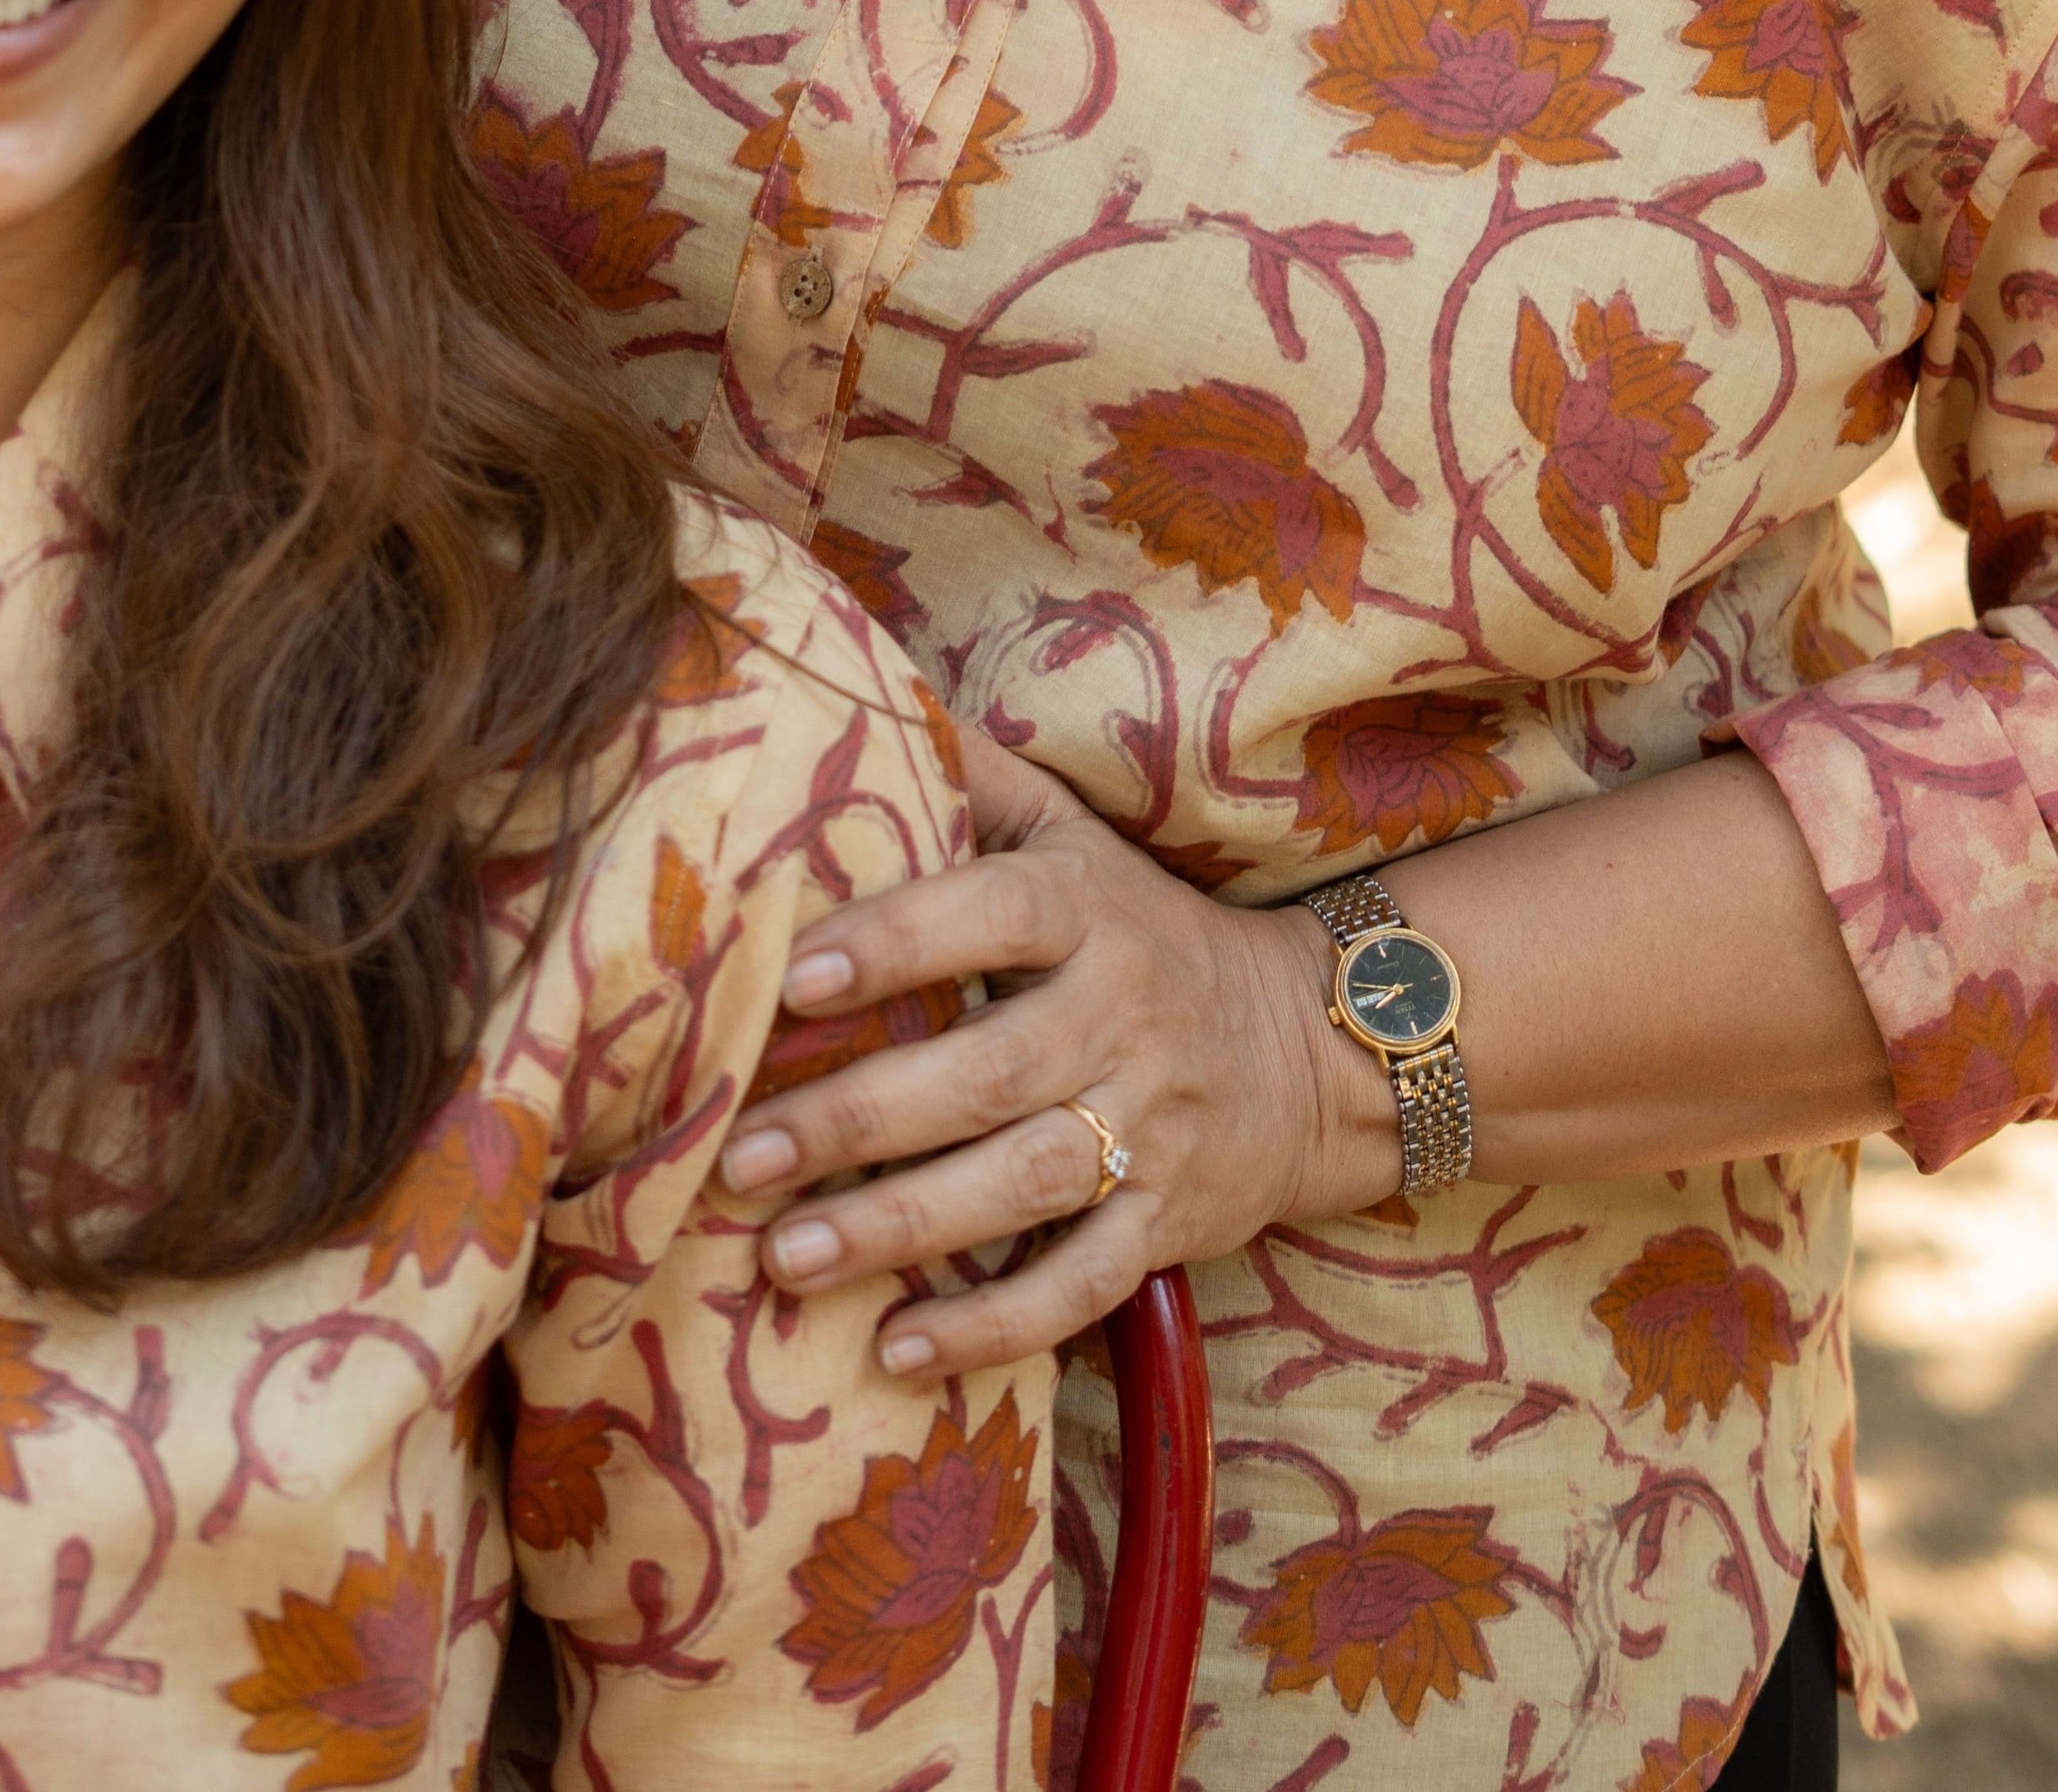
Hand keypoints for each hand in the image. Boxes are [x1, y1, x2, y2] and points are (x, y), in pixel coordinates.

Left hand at [716, 727, 1400, 1376]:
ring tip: (784, 1256)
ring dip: (898, 1229)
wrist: (1318, 1043)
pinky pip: (1078, 1285)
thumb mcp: (1078, 836)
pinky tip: (897, 1349)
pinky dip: (991, 1326)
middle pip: (985, 1071)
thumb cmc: (1146, 929)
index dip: (894, 943)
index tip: (793, 977)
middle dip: (855, 1118)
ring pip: (1022, 1185)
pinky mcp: (1168, 1225)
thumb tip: (861, 708)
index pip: (988, 915)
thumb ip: (976, 783)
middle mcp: (1123, 1017)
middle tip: (740, 1154)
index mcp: (1090, 910)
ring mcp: (1150, 1130)